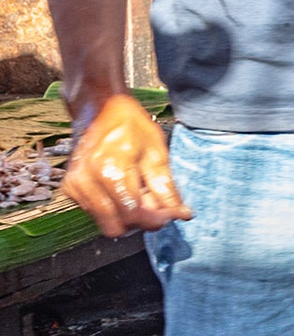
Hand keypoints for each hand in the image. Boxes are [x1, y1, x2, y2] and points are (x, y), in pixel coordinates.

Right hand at [59, 93, 190, 236]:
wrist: (99, 109)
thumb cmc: (130, 126)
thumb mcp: (156, 152)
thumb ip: (166, 187)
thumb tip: (182, 214)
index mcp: (110, 171)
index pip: (133, 215)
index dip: (156, 219)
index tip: (172, 213)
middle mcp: (86, 181)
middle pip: (117, 226)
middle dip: (141, 221)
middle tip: (157, 204)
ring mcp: (75, 186)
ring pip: (106, 223)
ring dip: (128, 215)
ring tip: (142, 192)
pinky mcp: (70, 189)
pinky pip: (96, 213)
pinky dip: (114, 208)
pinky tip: (125, 190)